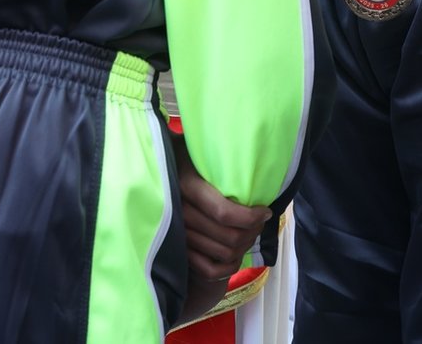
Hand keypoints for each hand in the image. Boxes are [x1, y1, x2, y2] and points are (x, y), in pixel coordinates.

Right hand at [178, 151, 268, 279]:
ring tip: (248, 232)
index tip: (265, 210)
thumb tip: (246, 156)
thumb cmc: (185, 161)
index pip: (224, 213)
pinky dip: (229, 267)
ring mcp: (179, 235)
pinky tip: (235, 253)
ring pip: (225, 254)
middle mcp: (180, 213)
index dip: (251, 217)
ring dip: (244, 246)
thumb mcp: (197, 152)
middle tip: (259, 221)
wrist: (157, 175)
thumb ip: (217, 158)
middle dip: (252, 232)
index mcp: (185, 187)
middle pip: (230, 237)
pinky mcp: (180, 252)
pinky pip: (211, 270)